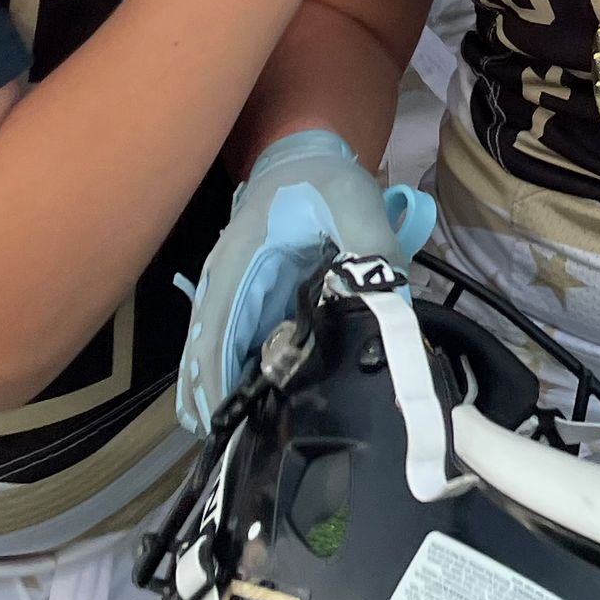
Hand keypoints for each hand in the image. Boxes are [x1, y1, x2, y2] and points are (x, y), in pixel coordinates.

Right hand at [175, 128, 436, 431]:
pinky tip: (248, 406)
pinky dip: (237, 372)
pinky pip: (238, 340)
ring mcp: (238, 290)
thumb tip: (390, 305)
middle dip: (210, 393)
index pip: (216, 322)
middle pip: (208, 344)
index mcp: (242, 257)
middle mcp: (229, 278)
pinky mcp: (253, 299)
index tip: (217, 412)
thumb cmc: (326, 180)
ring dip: (220, 388)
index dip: (213, 369)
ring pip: (218, 347)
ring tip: (227, 438)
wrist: (308, 155)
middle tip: (221, 443)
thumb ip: (373, 250)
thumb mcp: (356, 203)